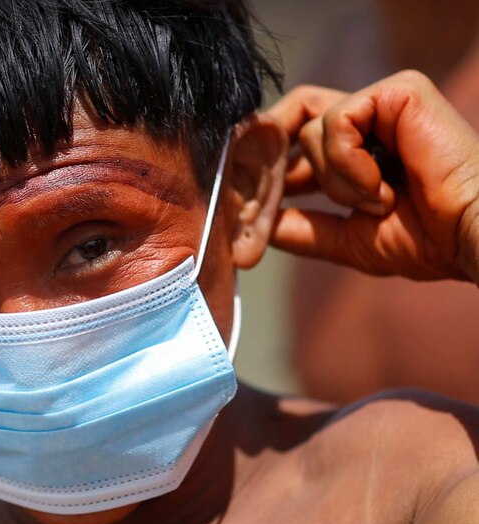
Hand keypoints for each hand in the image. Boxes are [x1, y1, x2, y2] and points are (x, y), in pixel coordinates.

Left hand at [268, 71, 478, 283]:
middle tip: (273, 193)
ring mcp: (384, 102)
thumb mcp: (351, 239)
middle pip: (294, 116)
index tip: (257, 199)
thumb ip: (305, 230)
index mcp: (360, 150)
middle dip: (274, 158)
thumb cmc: (428, 241)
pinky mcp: (399, 91)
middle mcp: (371, 121)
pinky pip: (337, 122)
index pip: (297, 138)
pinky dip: (349, 163)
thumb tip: (261, 228)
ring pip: (311, 129)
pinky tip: (383, 187)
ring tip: (378, 200)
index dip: (271, 165)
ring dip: (334, 179)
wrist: (473, 238)